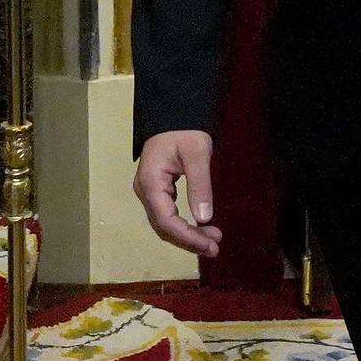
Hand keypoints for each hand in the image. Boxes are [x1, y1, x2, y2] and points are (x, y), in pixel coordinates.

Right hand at [133, 129, 222, 257]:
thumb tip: (204, 218)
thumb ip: (200, 185)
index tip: (210, 244)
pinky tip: (201, 229)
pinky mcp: (157, 190)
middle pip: (163, 227)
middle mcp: (145, 191)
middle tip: (215, 247)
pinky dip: (184, 225)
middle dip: (189, 240)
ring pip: (165, 224)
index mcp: (150, 182)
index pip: (166, 221)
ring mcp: (149, 191)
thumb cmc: (185, 129)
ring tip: (212, 241)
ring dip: (187, 235)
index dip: (187, 237)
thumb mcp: (198, 154)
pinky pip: (168, 215)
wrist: (174, 113)